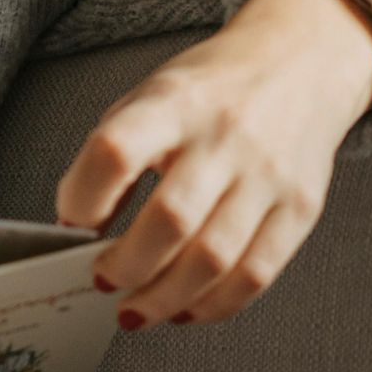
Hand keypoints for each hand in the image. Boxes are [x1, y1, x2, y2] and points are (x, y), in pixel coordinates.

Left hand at [53, 0, 371, 329]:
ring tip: (135, 309)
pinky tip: (185, 308)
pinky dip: (212, 305)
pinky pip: (255, 274)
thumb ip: (111, 156)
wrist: (301, 62)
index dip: (83, 197)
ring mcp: (269, 175)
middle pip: (170, 220)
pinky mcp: (301, 208)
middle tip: (103, 280)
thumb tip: (77, 227)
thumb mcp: (150, 98)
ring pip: (213, 260)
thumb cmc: (212, 89)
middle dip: (125, 267)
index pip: (116, 151)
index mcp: (174, 103)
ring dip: (164, 299)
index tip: (71, 223)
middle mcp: (225, 137)